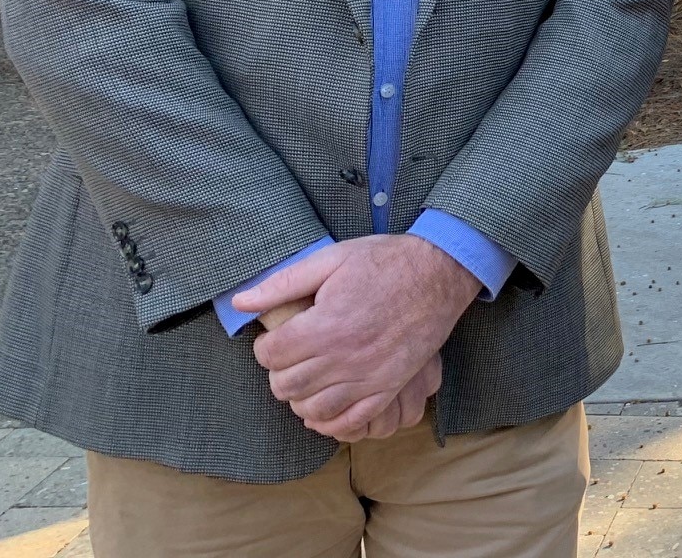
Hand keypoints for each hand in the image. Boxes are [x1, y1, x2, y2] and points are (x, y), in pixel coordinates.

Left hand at [234, 235, 480, 438]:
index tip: (275, 338)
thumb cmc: (385, 261)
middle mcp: (343, 357)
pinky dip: (331, 422)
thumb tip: (241, 302)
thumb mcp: (332, 259)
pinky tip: (325, 407)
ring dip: (301, 397)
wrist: (440, 271)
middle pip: (287, 385)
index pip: (271, 355)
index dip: (265, 347)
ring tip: (307, 378)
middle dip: (279, 372)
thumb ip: (283, 283)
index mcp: (324, 325)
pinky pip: (351, 421)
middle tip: (289, 357)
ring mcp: (368, 377)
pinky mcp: (389, 387)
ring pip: (313, 408)